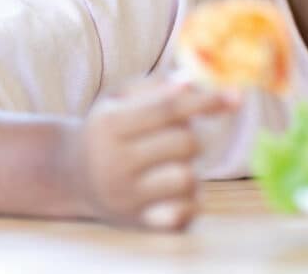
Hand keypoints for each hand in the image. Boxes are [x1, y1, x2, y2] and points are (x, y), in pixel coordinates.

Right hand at [60, 74, 237, 229]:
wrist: (70, 176)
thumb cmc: (107, 128)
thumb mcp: (120, 98)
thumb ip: (158, 85)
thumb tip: (194, 83)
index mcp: (109, 125)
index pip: (169, 110)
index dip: (207, 101)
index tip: (237, 95)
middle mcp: (113, 164)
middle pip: (185, 143)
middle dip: (192, 133)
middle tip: (177, 134)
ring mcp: (125, 198)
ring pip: (188, 178)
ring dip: (191, 165)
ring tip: (171, 162)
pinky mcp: (139, 224)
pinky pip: (185, 212)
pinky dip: (190, 199)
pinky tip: (172, 188)